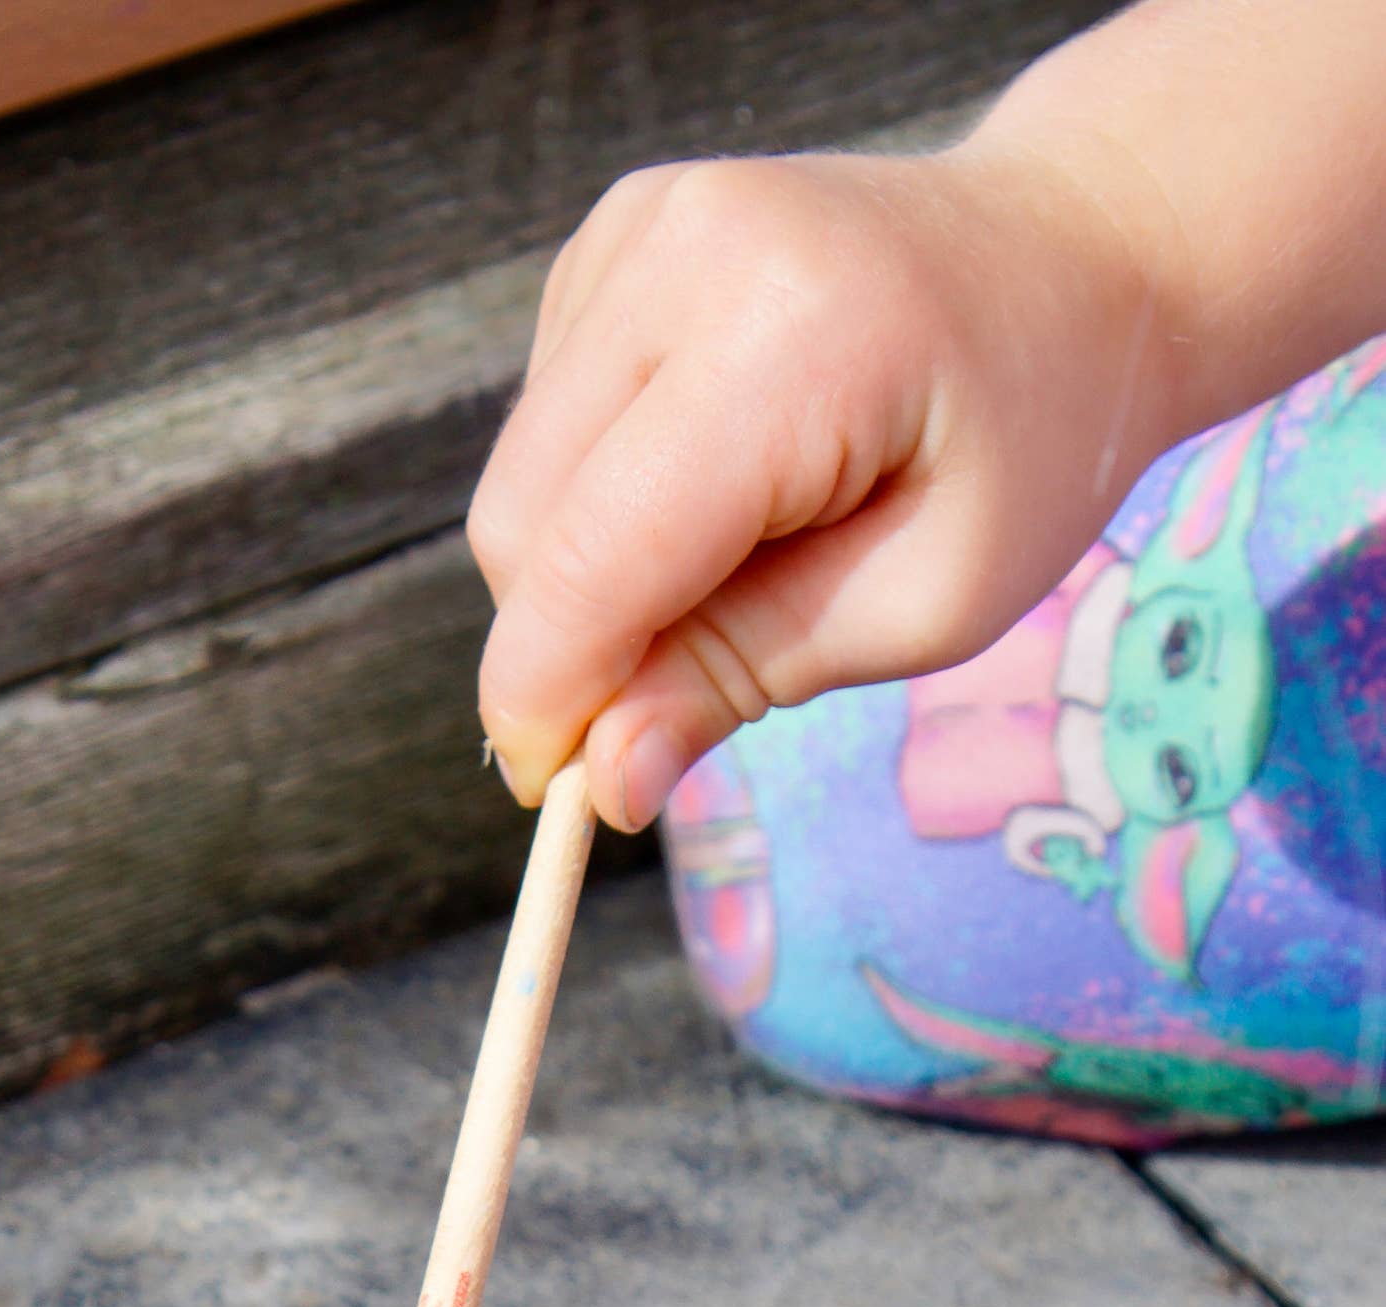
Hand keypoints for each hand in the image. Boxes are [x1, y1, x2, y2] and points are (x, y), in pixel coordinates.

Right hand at [469, 140, 1173, 828]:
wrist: (1075, 245)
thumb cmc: (1028, 436)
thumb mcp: (927, 600)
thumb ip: (745, 677)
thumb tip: (601, 779)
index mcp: (791, 335)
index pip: (590, 555)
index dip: (548, 701)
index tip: (572, 795)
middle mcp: (686, 249)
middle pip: (520, 523)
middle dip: (568, 643)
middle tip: (688, 684)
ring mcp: (638, 227)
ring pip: (516, 484)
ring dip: (587, 570)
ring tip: (740, 551)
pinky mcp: (613, 237)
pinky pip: (543, 430)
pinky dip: (599, 496)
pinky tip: (714, 475)